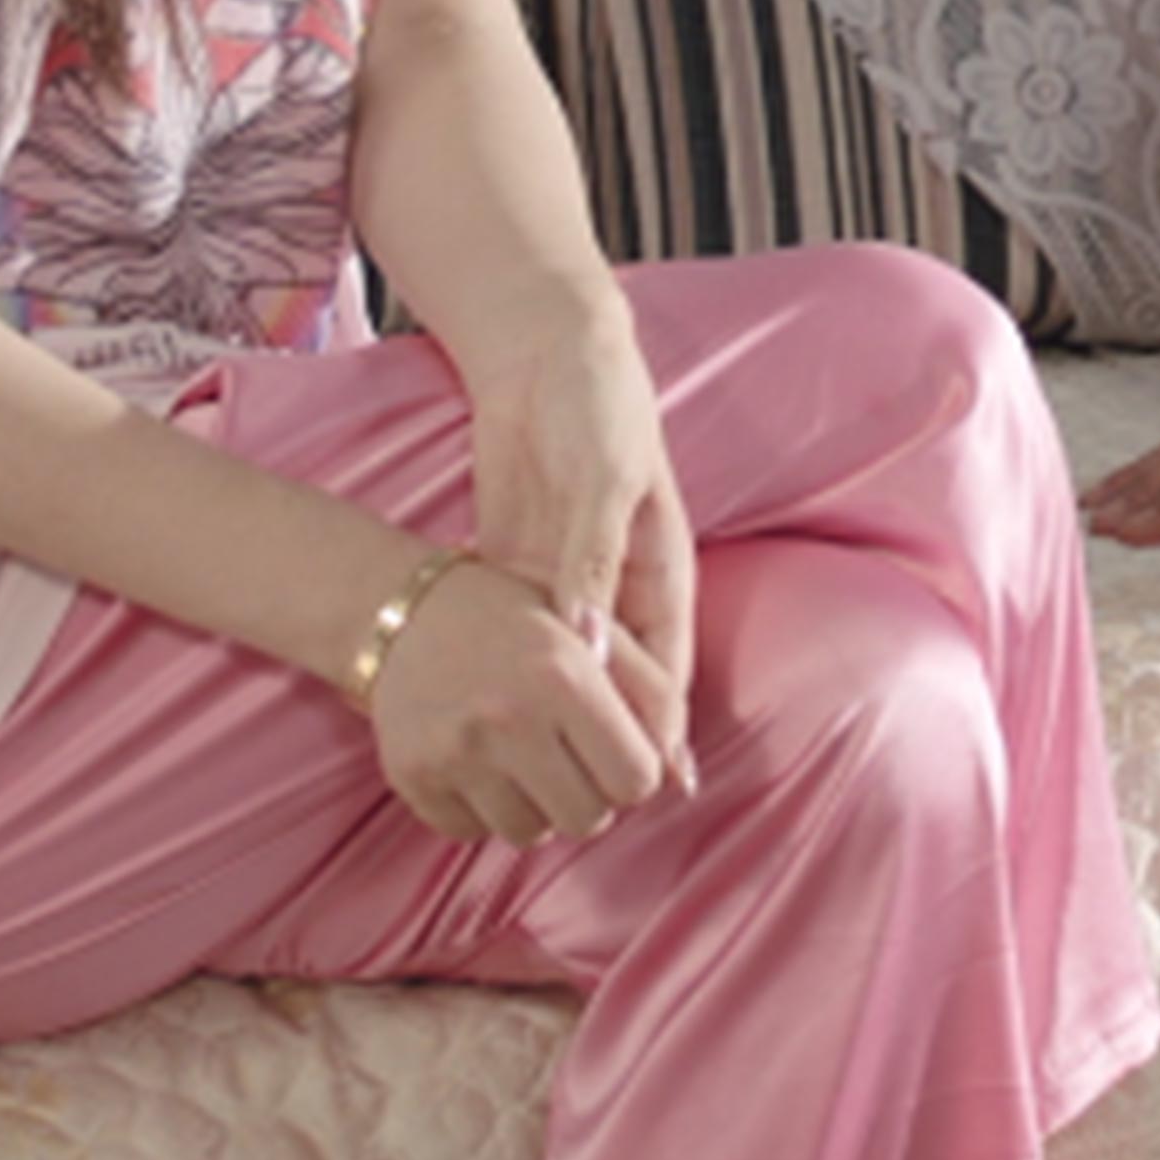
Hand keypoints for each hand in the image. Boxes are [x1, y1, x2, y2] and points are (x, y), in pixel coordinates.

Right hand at [359, 549, 669, 847]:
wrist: (407, 613)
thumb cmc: (520, 622)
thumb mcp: (597, 633)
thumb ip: (654, 698)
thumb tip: (684, 781)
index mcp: (563, 674)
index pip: (636, 781)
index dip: (632, 769)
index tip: (614, 747)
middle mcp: (507, 717)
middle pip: (587, 819)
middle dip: (589, 794)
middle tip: (566, 752)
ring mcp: (453, 753)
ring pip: (530, 834)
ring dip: (536, 805)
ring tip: (521, 753)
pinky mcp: (412, 778)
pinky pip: (474, 834)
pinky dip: (484, 810)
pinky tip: (479, 761)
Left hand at [447, 313, 697, 781]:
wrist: (543, 351)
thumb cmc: (597, 405)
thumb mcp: (604, 479)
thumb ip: (592, 562)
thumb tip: (587, 650)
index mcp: (659, 568)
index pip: (669, 668)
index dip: (666, 729)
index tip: (659, 789)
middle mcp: (614, 587)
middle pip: (616, 684)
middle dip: (606, 744)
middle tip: (589, 808)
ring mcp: (565, 581)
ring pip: (565, 672)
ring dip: (556, 722)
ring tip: (539, 783)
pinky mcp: (517, 568)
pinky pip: (518, 639)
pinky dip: (509, 680)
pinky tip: (490, 723)